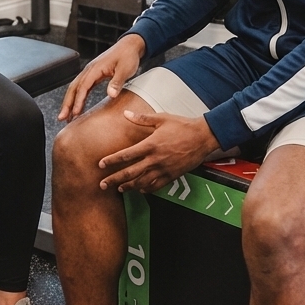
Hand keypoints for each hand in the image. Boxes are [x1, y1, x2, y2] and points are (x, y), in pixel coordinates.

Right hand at [59, 33, 145, 121]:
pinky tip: (78, 107)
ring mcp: (91, 72)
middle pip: (74, 88)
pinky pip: (82, 88)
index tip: (75, 113)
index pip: (83, 86)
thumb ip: (117, 82)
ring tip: (66, 116)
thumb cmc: (127, 56)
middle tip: (62, 117)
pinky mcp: (94, 75)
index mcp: (95, 68)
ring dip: (70, 102)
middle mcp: (90, 70)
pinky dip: (78, 98)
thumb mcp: (125, 69)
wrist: (130, 45)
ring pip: (76, 88)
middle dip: (67, 103)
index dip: (78, 100)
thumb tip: (111, 95)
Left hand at [97, 111, 217, 192]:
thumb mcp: (162, 119)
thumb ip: (142, 119)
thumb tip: (126, 114)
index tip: (101, 165)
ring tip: (119, 189)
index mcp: (151, 145)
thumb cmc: (182, 126)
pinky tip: (140, 190)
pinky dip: (146, 189)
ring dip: (128, 187)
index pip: (126, 155)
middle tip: (102, 185)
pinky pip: (156, 186)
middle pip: (130, 173)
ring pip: (142, 182)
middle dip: (114, 179)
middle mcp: (155, 160)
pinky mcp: (172, 176)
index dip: (112, 161)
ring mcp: (164, 169)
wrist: (203, 137)